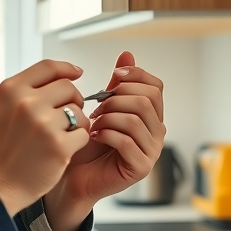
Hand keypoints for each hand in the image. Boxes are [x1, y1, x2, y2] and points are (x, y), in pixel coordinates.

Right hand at [0, 60, 90, 215]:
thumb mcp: (0, 109)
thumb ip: (23, 91)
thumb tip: (56, 77)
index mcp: (11, 90)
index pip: (48, 67)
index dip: (67, 69)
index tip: (77, 72)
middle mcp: (27, 103)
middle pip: (68, 88)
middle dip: (72, 100)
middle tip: (65, 116)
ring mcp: (44, 124)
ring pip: (78, 111)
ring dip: (76, 123)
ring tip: (60, 135)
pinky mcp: (59, 146)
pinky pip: (83, 133)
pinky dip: (78, 141)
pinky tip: (63, 149)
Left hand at [46, 51, 164, 230]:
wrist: (74, 176)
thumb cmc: (87, 143)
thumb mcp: (101, 108)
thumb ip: (116, 84)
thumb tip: (127, 54)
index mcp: (150, 115)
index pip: (156, 86)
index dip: (137, 76)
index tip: (115, 77)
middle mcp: (157, 132)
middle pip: (147, 100)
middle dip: (117, 98)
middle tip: (97, 108)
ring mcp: (151, 151)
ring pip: (135, 119)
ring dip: (109, 117)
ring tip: (94, 123)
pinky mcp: (140, 167)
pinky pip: (126, 141)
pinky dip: (107, 134)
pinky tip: (94, 136)